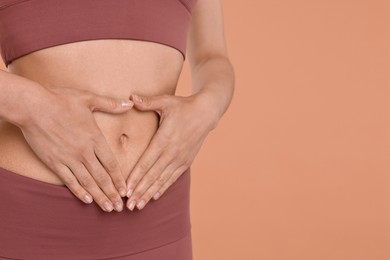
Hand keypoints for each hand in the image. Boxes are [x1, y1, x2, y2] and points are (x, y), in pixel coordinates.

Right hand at [19, 86, 133, 211]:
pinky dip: (79, 191)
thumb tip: (130, 103)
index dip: (119, 179)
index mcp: (95, 138)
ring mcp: (69, 158)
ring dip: (99, 197)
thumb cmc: (61, 100)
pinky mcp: (55, 162)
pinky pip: (69, 180)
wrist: (33, 106)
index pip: (111, 164)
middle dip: (112, 193)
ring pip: (88, 182)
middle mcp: (84, 152)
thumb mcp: (89, 99)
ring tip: (107, 208)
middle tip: (120, 207)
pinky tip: (86, 200)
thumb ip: (111, 104)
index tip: (125, 190)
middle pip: (102, 177)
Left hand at [125, 92, 218, 209]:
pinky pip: (173, 177)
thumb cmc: (184, 106)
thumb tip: (131, 97)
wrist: (207, 112)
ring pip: (162, 180)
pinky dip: (163, 187)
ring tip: (138, 206)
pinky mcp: (187, 161)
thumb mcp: (166, 101)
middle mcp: (172, 152)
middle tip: (128, 206)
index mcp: (165, 139)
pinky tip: (155, 196)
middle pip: (153, 176)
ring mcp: (180, 158)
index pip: (146, 162)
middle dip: (140, 191)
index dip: (135, 177)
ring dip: (150, 193)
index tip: (125, 190)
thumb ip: (148, 102)